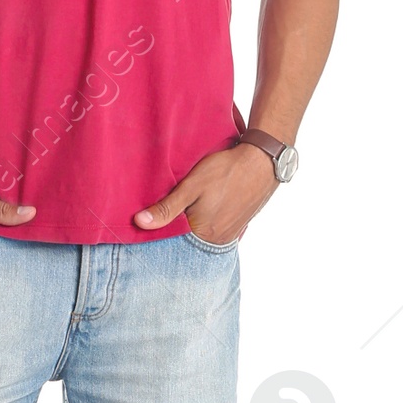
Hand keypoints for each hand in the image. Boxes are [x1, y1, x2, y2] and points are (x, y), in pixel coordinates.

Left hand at [134, 143, 275, 244]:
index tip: (148, 221)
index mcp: (204, 233)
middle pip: (188, 241)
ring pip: (201, 236)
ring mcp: (230, 234)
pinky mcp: (238, 226)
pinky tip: (202, 210)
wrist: (262, 161)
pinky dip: (205, 223)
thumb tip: (140, 223)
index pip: (173, 241)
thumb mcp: (191, 186)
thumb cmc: (226, 170)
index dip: (160, 231)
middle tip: (166, 211)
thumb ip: (167, 207)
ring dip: (191, 226)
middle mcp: (218, 240)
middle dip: (176, 229)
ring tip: (185, 209)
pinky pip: (215, 231)